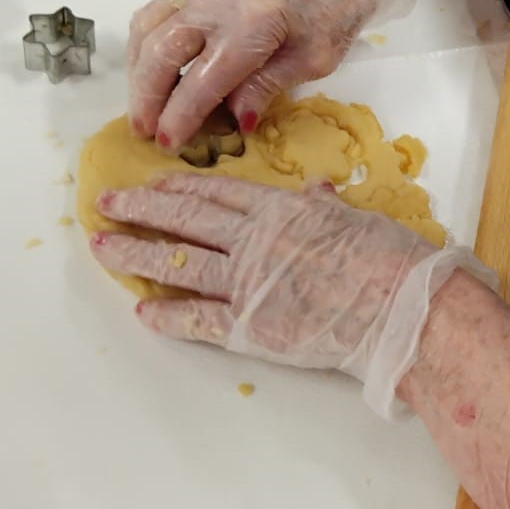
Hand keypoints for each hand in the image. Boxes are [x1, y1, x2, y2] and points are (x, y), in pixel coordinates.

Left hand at [92, 175, 490, 416]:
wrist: (406, 307)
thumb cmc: (392, 261)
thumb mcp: (358, 219)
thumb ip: (327, 207)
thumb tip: (317, 192)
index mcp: (284, 209)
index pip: (218, 192)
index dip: (179, 186)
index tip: (154, 182)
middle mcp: (257, 239)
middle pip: (186, 218)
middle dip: (140, 208)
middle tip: (106, 203)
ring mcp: (249, 282)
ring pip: (178, 262)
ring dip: (136, 254)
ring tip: (104, 248)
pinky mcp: (250, 326)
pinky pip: (197, 319)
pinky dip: (167, 315)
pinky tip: (142, 311)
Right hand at [128, 0, 420, 149]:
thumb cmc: (332, 15)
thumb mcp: (313, 62)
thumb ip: (266, 88)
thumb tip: (233, 122)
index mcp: (255, 21)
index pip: (204, 77)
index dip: (181, 114)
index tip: (166, 142)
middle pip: (162, 50)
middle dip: (146, 96)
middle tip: (144, 130)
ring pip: (148, 27)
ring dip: (138, 71)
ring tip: (143, 105)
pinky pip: (156, 10)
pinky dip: (145, 43)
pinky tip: (150, 70)